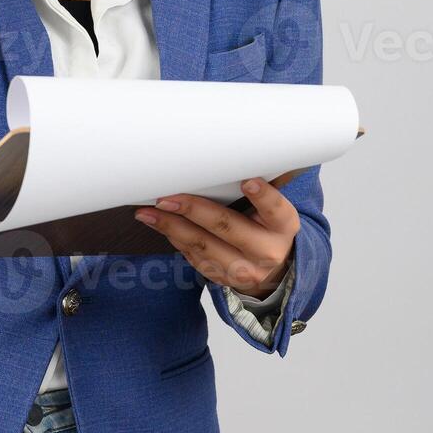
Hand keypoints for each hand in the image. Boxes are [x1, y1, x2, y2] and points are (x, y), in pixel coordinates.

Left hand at [134, 176, 300, 298]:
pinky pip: (193, 256)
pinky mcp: (222, 277)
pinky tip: (159, 224)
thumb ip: (261, 188)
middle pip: (227, 227)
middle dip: (193, 210)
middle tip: (167, 198)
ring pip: (202, 246)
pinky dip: (174, 238)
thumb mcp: (274, 210)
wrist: (273, 270)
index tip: (248, 181)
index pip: (276, 210)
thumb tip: (243, 155)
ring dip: (171, 227)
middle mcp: (266, 250)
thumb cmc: (268, 228)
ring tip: (149, 212)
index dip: (262, 196)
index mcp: (283, 226)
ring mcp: (243, 269)